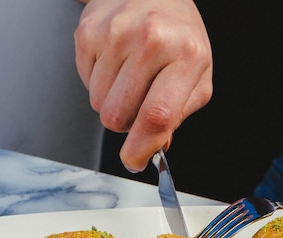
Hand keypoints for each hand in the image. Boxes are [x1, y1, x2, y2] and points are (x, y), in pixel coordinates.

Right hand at [74, 0, 212, 171]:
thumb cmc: (180, 36)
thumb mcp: (197, 75)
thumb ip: (179, 114)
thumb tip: (156, 148)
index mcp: (187, 56)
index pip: (157, 115)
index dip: (141, 147)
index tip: (135, 161)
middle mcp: (151, 41)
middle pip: (119, 117)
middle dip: (127, 124)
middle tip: (140, 103)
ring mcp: (115, 34)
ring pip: (99, 104)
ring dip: (113, 103)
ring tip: (131, 77)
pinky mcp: (88, 31)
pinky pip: (85, 83)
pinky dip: (99, 83)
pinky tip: (117, 63)